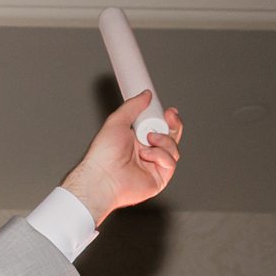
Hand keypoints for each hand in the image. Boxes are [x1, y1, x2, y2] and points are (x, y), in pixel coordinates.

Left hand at [61, 92, 183, 224]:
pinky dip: (160, 155)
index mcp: (137, 141)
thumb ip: (133, 106)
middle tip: (169, 117)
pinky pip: (170, 163)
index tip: (168, 111)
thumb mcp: (117, 121)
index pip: (160, 129)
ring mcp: (154, 167)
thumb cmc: (103, 154)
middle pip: (171, 138)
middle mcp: (147, 154)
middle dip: (174, 126)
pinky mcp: (159, 180)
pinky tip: (146, 155)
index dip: (167, 120)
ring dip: (163, 140)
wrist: (102, 177)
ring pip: (173, 149)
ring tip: (147, 140)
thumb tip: (146, 95)